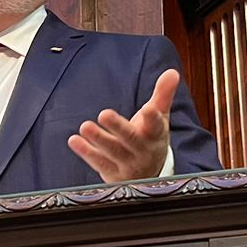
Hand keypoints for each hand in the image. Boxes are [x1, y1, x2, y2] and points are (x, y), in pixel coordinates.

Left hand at [68, 68, 176, 183]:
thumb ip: (163, 94)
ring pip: (113, 152)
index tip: (148, 108)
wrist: (147, 173)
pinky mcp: (113, 172)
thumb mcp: (160, 117)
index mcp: (155, 134)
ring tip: (85, 127)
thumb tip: (172, 72)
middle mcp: (142, 150)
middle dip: (118, 127)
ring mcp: (128, 163)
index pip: (156, 125)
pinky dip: (86, 152)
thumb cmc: (150, 138)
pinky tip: (75, 140)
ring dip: (99, 139)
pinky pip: (99, 162)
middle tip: (104, 114)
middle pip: (131, 139)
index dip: (153, 118)